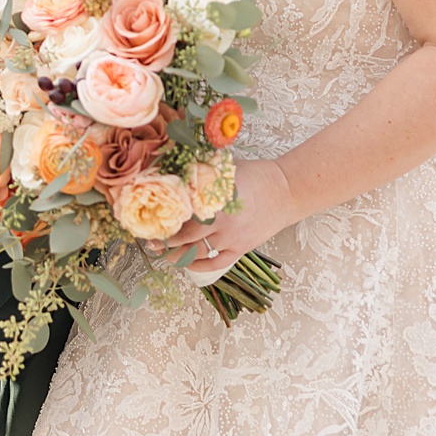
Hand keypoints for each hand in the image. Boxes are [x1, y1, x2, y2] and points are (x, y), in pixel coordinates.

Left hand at [162, 158, 300, 276]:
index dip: (163, 218)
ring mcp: (232, 238)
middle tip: (150, 239)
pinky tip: (186, 264)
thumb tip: (175, 170)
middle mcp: (221, 223)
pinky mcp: (241, 248)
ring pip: (196, 252)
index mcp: (216, 200)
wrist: (287, 191)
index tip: (148, 219)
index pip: (181, 213)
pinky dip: (198, 266)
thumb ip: (203, 172)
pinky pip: (215, 263)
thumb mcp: (228, 168)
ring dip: (176, 255)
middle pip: (184, 236)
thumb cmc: (258, 175)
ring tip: (162, 253)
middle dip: (164, 239)